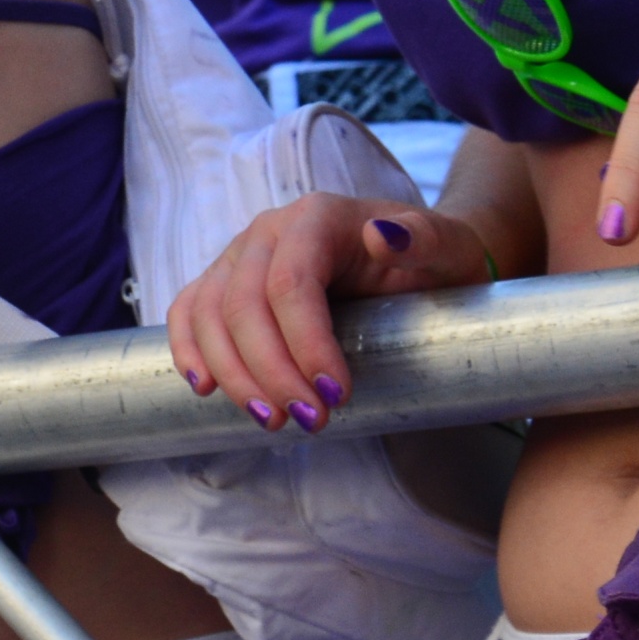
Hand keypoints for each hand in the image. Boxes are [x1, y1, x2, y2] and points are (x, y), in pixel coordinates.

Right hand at [166, 192, 500, 432]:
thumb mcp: (449, 246)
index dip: (305, 343)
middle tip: (311, 422)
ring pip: (210, 314)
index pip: (291, 283)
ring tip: (271, 421)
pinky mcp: (224, 280)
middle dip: (270, 371)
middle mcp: (268, 231)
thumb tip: (383, 236)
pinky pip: (190, 311)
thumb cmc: (433, 257)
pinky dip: (189, 348)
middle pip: (243, 304)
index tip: (337, 395)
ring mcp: (239, 255)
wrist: (415, 257)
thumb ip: (426, 237)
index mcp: (316, 217)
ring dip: (232, 374)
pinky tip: (204, 386)